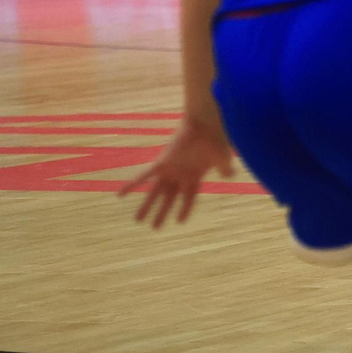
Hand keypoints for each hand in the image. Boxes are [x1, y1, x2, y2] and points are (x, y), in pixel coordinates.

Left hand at [118, 114, 234, 227]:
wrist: (205, 124)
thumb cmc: (215, 139)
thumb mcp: (222, 159)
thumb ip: (225, 169)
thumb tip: (230, 175)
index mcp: (194, 177)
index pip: (188, 198)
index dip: (184, 210)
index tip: (179, 222)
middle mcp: (180, 175)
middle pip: (168, 199)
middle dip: (161, 213)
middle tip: (154, 228)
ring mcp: (170, 169)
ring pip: (155, 192)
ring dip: (147, 206)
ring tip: (138, 220)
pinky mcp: (163, 162)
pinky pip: (144, 175)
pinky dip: (132, 184)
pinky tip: (120, 194)